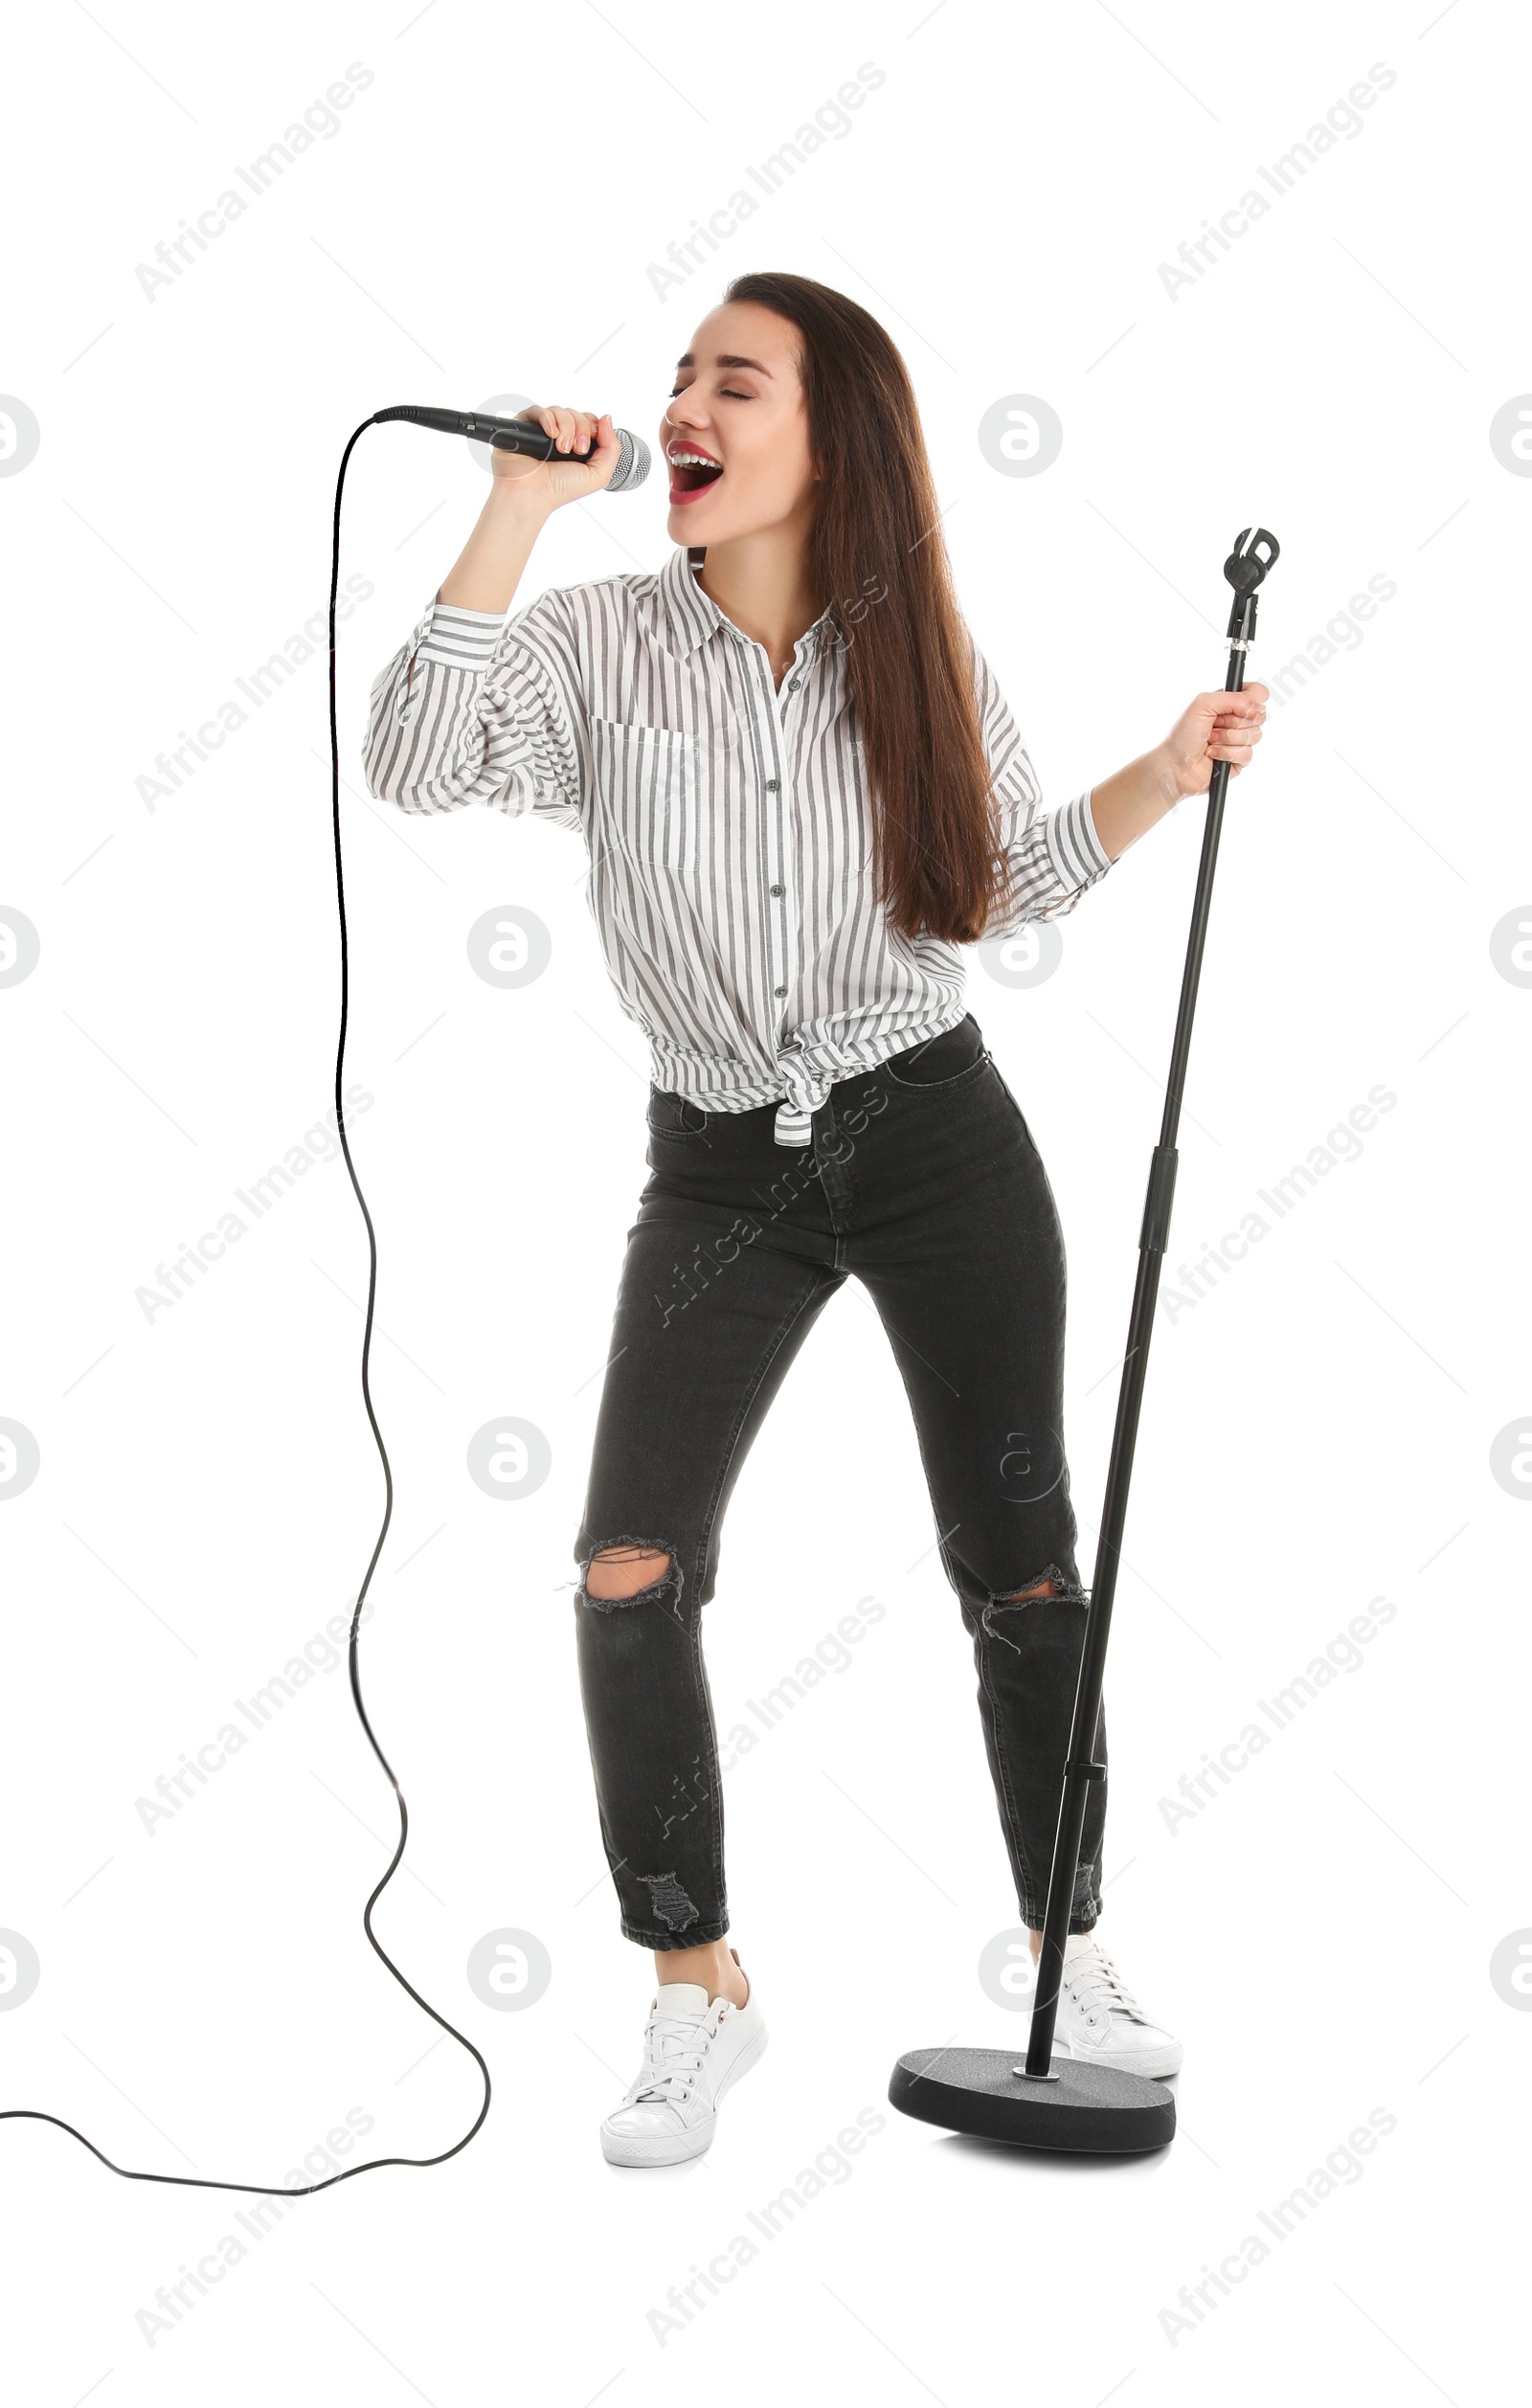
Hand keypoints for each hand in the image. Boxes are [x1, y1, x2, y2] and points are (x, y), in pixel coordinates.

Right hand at [490, 403, 621, 512]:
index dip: (593, 428)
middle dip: (581, 429)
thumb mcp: (599, 474)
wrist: (532, 494)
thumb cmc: (560, 489)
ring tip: (561, 448)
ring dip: (566, 427)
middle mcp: (562, 436)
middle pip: (578, 414)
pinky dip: (549, 420)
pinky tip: (551, 435)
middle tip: (577, 450)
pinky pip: (540, 410)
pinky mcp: (526, 425)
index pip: (590, 422)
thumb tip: (607, 418)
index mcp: (578, 446)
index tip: (588, 445)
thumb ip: (612, 448)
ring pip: (561, 411)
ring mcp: (544, 430)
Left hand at [1158, 683, 1268, 802]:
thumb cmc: (1183, 734)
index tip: (1241, 706)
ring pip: (1255, 735)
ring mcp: (1239, 740)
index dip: (1254, 699)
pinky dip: (1227, 753)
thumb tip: (1257, 707)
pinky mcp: (1239, 760)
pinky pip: (1248, 754)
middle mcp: (1237, 720)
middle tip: (1214, 724)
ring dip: (1228, 738)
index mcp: (1230, 703)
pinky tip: (1212, 754)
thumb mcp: (1203, 704)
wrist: (1174, 765)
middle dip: (1234, 721)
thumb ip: (1232, 698)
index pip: (1258, 693)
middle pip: (1260, 715)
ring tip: (1210, 740)